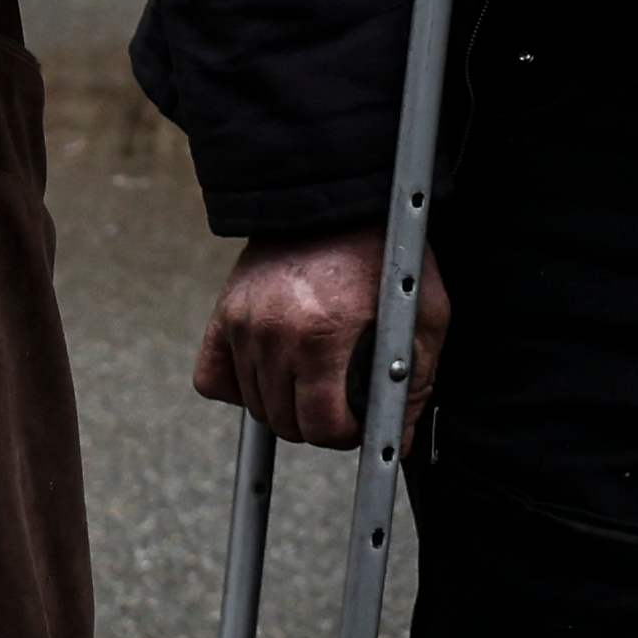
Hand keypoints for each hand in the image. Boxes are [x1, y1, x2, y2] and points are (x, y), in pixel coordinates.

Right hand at [189, 226, 457, 453]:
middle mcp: (275, 331)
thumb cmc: (385, 254)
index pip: (322, 426)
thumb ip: (415, 381)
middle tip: (340, 405)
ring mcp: (244, 322)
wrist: (335, 200)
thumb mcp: (424, 313)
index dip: (347, 435)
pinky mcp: (225, 313)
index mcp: (325, 334)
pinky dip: (238, 388)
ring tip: (312, 384)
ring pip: (255, 405)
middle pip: (286, 422)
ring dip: (284, 407)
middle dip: (318, 425)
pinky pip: (213, 379)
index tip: (360, 423)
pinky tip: (270, 376)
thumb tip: (398, 437)